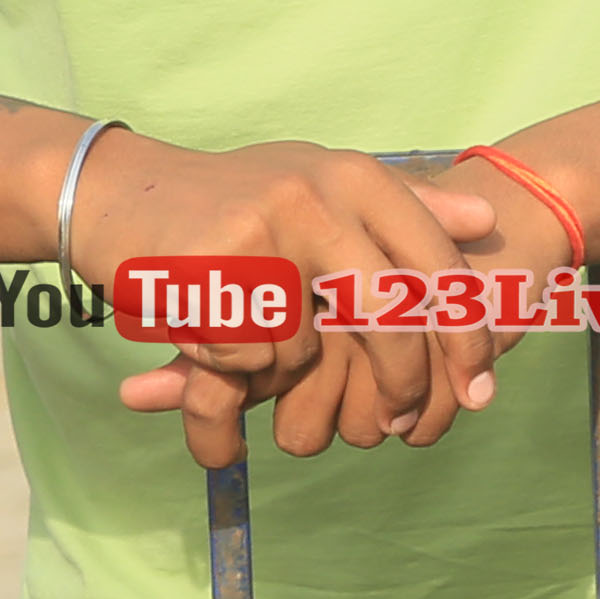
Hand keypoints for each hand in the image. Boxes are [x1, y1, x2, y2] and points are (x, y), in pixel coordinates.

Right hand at [78, 137, 506, 469]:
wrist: (113, 190)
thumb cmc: (235, 198)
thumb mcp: (325, 186)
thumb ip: (405, 205)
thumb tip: (487, 223)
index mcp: (354, 176)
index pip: (435, 263)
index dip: (466, 331)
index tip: (484, 388)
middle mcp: (315, 195)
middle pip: (387, 313)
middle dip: (402, 378)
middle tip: (404, 422)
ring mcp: (260, 230)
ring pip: (306, 347)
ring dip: (282, 365)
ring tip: (245, 327)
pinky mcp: (206, 268)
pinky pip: (246, 354)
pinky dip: (232, 360)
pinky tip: (203, 320)